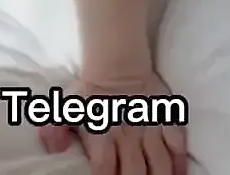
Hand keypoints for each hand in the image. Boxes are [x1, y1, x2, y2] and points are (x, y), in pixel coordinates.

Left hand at [38, 67, 188, 174]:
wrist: (117, 65)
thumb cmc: (91, 93)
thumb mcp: (68, 107)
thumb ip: (56, 128)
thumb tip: (50, 146)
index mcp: (102, 135)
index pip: (104, 169)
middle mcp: (127, 136)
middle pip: (134, 172)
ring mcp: (150, 130)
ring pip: (159, 164)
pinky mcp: (167, 121)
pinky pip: (177, 144)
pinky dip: (179, 162)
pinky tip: (179, 174)